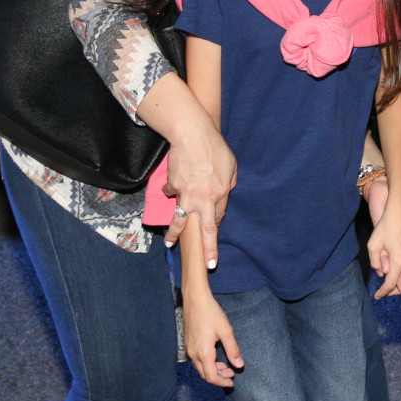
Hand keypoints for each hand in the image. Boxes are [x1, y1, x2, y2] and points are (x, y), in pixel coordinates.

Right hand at [162, 125, 238, 264]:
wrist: (192, 135)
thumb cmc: (215, 148)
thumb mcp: (231, 165)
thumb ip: (229, 183)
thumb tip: (224, 194)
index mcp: (220, 194)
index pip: (218, 219)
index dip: (215, 228)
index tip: (212, 237)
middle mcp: (203, 199)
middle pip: (204, 230)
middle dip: (205, 250)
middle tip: (205, 265)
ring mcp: (186, 195)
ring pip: (180, 221)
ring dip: (175, 234)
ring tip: (169, 243)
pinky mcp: (173, 187)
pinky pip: (171, 193)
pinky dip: (171, 192)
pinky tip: (171, 188)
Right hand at [183, 290, 242, 385]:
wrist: (195, 299)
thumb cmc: (211, 313)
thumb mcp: (226, 331)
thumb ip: (233, 349)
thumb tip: (239, 365)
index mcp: (203, 353)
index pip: (211, 376)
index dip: (222, 382)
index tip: (232, 382)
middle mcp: (193, 354)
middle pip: (205, 374)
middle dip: (218, 377)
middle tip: (231, 374)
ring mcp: (189, 348)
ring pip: (200, 368)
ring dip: (213, 370)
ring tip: (226, 366)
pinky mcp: (188, 343)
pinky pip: (197, 360)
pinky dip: (207, 363)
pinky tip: (216, 357)